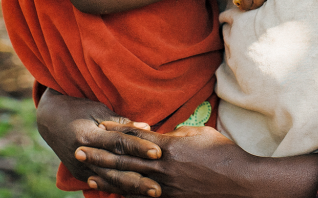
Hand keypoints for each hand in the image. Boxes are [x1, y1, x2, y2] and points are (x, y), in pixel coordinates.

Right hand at [35, 89, 162, 196]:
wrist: (49, 120)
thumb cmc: (78, 109)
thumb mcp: (98, 110)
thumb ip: (122, 123)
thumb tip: (147, 128)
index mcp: (88, 135)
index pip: (118, 143)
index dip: (138, 148)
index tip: (158, 152)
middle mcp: (83, 154)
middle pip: (114, 169)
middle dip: (138, 179)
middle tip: (158, 188)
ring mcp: (80, 167)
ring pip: (110, 181)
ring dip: (132, 189)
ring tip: (152, 193)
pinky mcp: (80, 174)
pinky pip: (103, 184)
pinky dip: (120, 189)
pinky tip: (135, 195)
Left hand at [84, 123, 257, 197]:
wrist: (239, 182)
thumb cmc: (223, 153)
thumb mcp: (199, 134)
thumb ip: (176, 134)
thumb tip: (161, 135)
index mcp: (168, 147)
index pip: (135, 137)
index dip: (115, 131)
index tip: (99, 127)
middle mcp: (162, 167)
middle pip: (124, 160)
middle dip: (100, 156)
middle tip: (78, 151)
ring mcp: (165, 187)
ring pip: (128, 182)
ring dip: (106, 179)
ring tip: (88, 176)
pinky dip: (126, 196)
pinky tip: (113, 196)